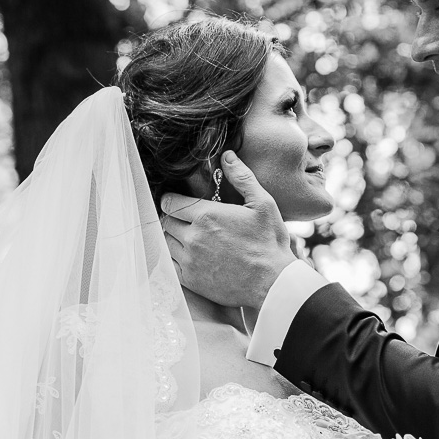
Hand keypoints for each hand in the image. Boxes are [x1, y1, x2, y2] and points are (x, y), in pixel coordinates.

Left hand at [159, 151, 297, 310]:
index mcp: (206, 215)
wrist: (272, 283)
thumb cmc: (269, 242)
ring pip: (167, 242)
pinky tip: (193, 257)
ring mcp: (189, 260)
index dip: (172, 201)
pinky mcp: (190, 280)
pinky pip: (171, 264)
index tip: (179, 203)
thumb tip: (227, 155)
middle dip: (174, 218)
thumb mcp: (263, 204)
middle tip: (188, 221)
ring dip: (175, 238)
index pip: (169, 202)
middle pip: (166, 222)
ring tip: (192, 238)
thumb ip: (242, 178)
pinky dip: (177, 258)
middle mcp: (193, 237)